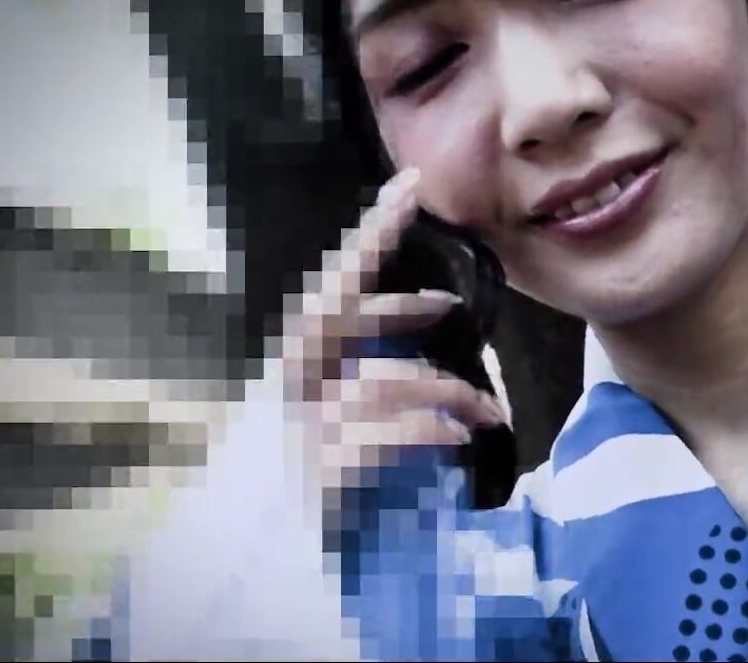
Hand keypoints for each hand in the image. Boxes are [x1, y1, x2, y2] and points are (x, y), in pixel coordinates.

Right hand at [275, 168, 510, 491]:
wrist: (259, 558)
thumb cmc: (314, 477)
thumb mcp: (347, 408)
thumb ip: (383, 360)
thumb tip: (439, 307)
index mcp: (303, 365)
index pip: (336, 285)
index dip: (372, 234)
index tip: (411, 189)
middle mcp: (290, 386)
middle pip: (328, 311)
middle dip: (378, 274)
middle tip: (431, 250)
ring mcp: (296, 427)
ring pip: (379, 381)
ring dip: (447, 391)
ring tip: (489, 413)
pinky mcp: (315, 476)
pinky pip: (380, 437)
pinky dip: (425, 430)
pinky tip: (457, 437)